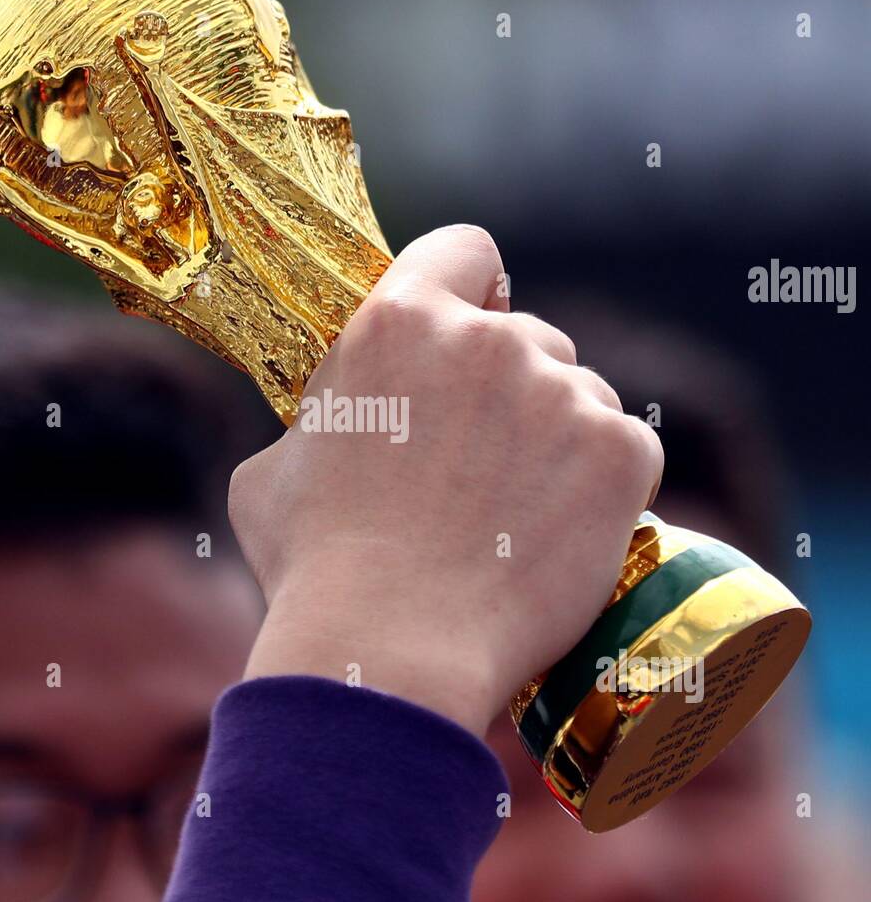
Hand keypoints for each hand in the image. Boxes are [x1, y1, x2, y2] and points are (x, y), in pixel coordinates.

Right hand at [229, 224, 662, 738]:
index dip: (469, 285)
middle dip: (512, 386)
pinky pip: (628, 448)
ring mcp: (562, 394)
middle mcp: (489, 341)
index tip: (472, 323)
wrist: (394, 651)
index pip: (463, 250)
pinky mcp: (619, 453)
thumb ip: (320, 420)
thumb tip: (332, 424)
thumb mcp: (271, 472)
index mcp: (399, 322)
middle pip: (529, 335)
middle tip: (483, 465)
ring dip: (560, 436)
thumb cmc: (318, 568)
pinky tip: (563, 533)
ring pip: (582, 394)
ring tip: (518, 517)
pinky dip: (606, 486)